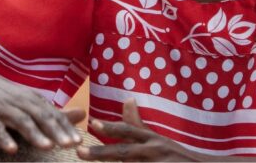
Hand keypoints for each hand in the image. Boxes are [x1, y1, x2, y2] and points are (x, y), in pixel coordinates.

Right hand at [0, 67, 84, 153]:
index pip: (53, 115)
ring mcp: (3, 108)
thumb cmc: (9, 97)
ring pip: (21, 121)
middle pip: (41, 117)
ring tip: (48, 147)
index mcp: (34, 100)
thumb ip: (55, 113)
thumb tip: (84, 114)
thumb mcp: (33, 101)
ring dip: (35, 134)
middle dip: (56, 132)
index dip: (66, 128)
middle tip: (70, 145)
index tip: (79, 141)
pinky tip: (12, 149)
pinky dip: (4, 137)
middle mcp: (21, 102)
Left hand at [76, 99, 197, 161]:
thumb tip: (128, 100)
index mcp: (153, 141)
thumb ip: (139, 124)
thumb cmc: (177, 157)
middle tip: (79, 153)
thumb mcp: (159, 139)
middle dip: (101, 154)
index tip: (93, 123)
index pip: (130, 131)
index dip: (111, 128)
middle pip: (124, 153)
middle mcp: (155, 152)